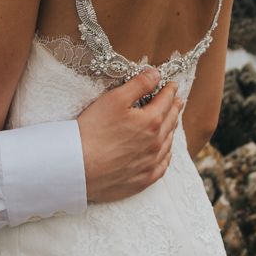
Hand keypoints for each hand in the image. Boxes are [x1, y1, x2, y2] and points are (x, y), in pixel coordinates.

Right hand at [77, 68, 182, 202]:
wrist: (78, 167)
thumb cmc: (93, 130)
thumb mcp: (115, 99)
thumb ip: (138, 84)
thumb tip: (156, 75)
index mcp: (151, 121)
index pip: (165, 101)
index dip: (169, 90)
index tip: (172, 85)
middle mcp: (156, 143)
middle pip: (170, 121)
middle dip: (174, 108)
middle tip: (177, 101)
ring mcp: (150, 164)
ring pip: (168, 144)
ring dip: (171, 130)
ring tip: (172, 122)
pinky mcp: (142, 180)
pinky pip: (162, 166)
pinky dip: (166, 155)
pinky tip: (165, 152)